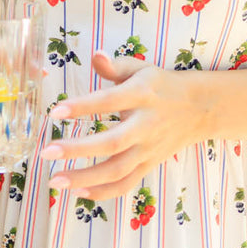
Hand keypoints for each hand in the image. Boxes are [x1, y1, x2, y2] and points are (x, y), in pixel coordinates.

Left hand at [39, 52, 202, 201]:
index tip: (55, 112)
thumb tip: (95, 54)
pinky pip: (126, 184)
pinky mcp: (149, 165)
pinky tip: (78, 192)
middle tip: (46, 152)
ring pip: (117, 170)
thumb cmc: (160, 85)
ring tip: (54, 180)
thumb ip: (116, 65)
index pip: (108, 101)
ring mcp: (148, 149)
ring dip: (85, 178)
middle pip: (111, 143)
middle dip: (77, 150)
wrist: (199, 108)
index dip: (82, 107)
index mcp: (141, 95)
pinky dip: (103, 192)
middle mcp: (145, 125)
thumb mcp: (141, 68)